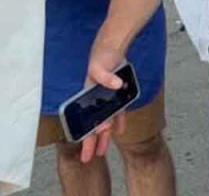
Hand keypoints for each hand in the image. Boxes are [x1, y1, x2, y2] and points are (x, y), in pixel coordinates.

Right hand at [79, 44, 127, 162]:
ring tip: (102, 151)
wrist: (111, 49)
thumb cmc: (102, 58)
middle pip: (95, 125)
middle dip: (93, 142)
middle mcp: (97, 101)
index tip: (90, 145)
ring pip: (106, 121)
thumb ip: (105, 76)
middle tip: (89, 158)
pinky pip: (118, 111)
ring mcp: (107, 98)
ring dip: (105, 135)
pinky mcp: (117, 94)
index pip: (87, 120)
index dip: (89, 134)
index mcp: (89, 98)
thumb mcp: (101, 66)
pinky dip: (119, 120)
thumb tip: (116, 85)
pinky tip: (120, 130)